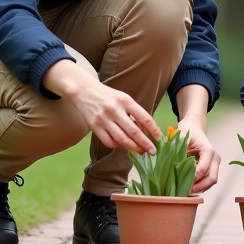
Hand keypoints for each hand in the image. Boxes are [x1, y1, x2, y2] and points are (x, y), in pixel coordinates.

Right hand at [43, 59, 160, 153]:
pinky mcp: (94, 126)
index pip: (144, 118)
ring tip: (141, 152)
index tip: (159, 138)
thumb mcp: (124, 99)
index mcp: (126, 100)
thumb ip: (135, 112)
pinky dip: (117, 146)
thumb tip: (147, 130)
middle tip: (153, 151)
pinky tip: (122, 145)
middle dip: (145, 143)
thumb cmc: (109, 96)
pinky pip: (108, 141)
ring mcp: (103, 119)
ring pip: (122, 139)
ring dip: (133, 148)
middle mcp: (115, 110)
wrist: (85, 91)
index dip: (153, 130)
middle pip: (134, 131)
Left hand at [175, 118, 220, 193]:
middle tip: (185, 192)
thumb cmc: (188, 131)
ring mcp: (215, 163)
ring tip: (186, 191)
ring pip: (211, 181)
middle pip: (212, 178)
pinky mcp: (212, 167)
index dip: (193, 179)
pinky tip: (190, 187)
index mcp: (209, 150)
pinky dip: (201, 186)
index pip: (203, 169)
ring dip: (200, 188)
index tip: (181, 185)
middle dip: (199, 187)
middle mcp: (215, 157)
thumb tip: (171, 166)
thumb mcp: (181, 137)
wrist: (194, 127)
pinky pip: (208, 180)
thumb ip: (178, 150)